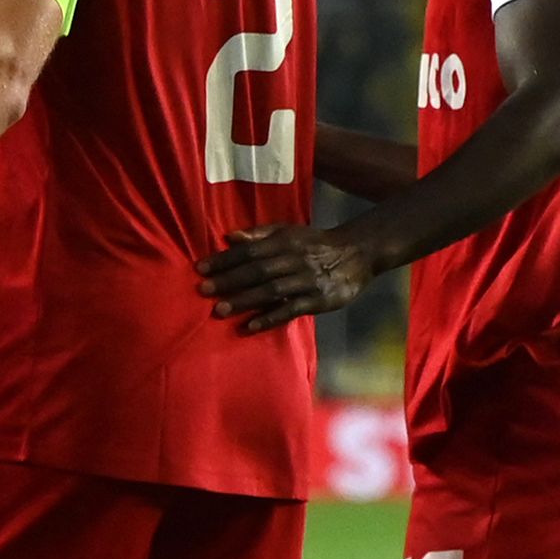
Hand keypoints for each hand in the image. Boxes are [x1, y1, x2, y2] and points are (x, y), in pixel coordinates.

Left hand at [195, 224, 372, 332]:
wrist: (359, 253)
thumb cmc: (315, 243)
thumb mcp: (290, 232)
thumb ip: (260, 234)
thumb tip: (230, 236)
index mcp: (285, 242)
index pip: (250, 251)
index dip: (225, 259)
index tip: (200, 268)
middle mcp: (294, 259)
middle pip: (258, 270)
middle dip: (229, 280)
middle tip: (203, 289)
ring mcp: (307, 281)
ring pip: (272, 291)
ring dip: (245, 300)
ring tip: (219, 309)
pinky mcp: (319, 300)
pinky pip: (291, 310)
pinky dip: (270, 318)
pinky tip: (250, 326)